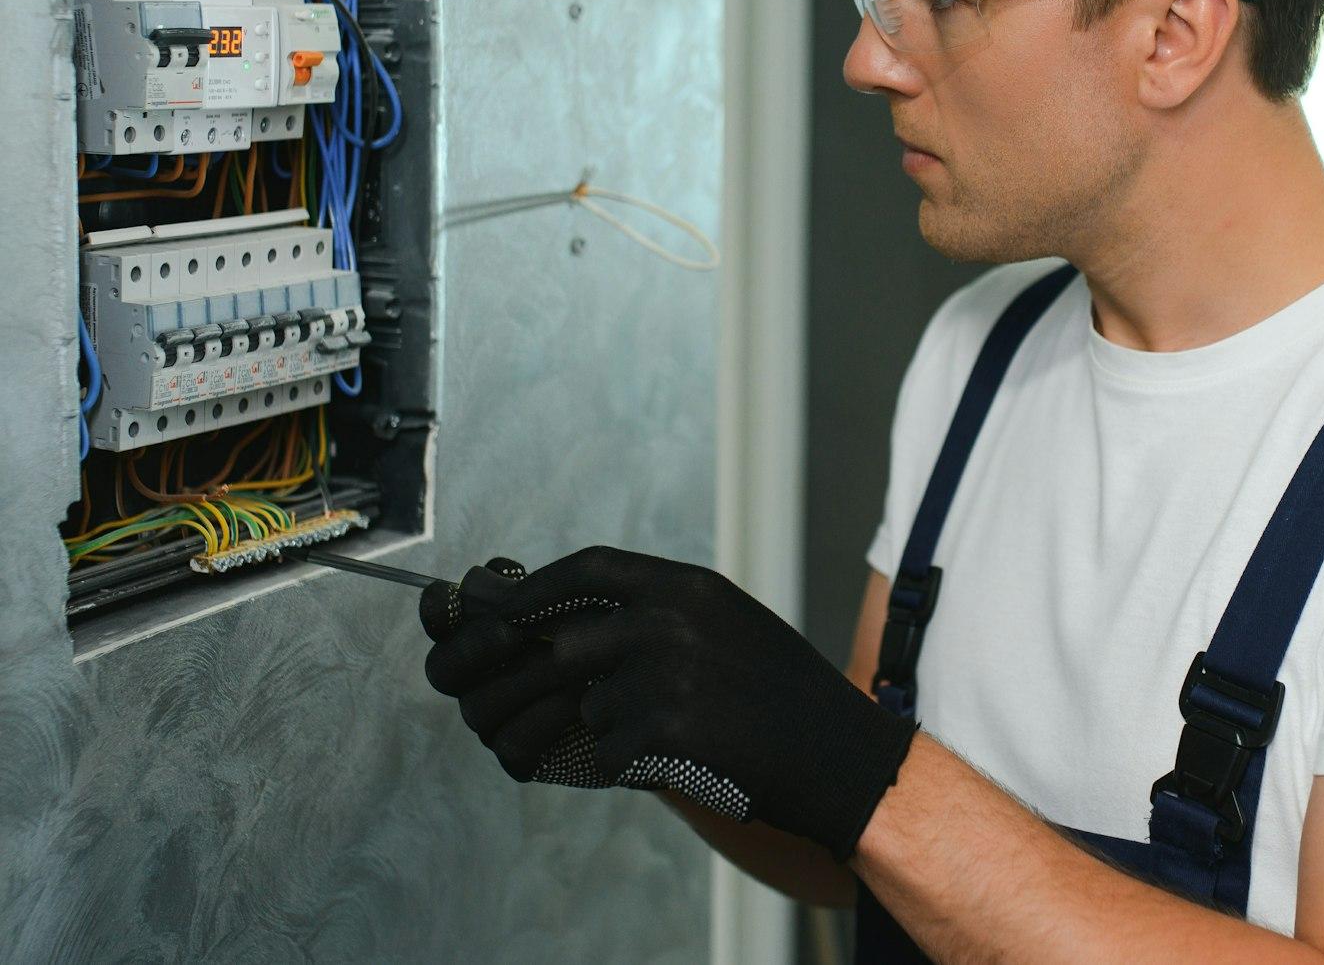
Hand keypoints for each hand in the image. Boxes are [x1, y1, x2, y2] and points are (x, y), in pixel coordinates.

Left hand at [420, 546, 917, 860]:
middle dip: (503, 674)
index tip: (495, 614)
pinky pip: (606, 754)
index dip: (531, 591)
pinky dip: (620, 767)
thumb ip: (654, 618)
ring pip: (582, 707)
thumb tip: (552, 622)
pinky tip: (665, 762)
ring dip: (584, 730)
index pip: (588, 570)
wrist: (842, 756)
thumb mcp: (726, 628)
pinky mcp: (668, 730)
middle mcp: (676, 620)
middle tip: (468, 693)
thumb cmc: (779, 698)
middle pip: (555, 644)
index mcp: (690, 587)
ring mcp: (671, 674)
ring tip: (616, 739)